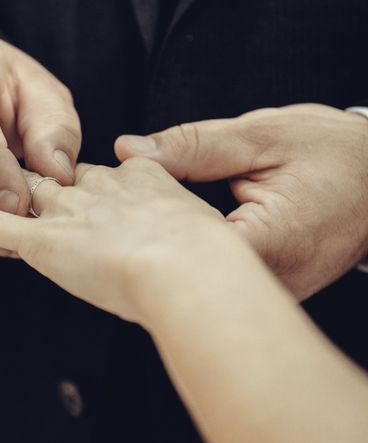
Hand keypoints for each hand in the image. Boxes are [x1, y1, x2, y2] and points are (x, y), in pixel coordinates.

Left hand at [0, 159, 230, 322]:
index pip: (100, 175)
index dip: (85, 182)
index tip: (78, 185)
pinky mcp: (43, 241)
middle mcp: (97, 189)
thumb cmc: (211, 262)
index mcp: (140, 182)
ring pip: (11, 196)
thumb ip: (189, 237)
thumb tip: (194, 255)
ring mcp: (67, 213)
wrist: (193, 270)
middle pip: (52, 177)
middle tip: (4, 175)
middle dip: (30, 177)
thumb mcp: (206, 237)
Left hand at [116, 104, 367, 298]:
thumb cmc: (336, 155)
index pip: (180, 249)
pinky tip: (178, 229)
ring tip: (146, 215)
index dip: (138, 224)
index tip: (117, 202)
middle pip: (180, 271)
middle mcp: (268, 282)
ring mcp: (268, 294)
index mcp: (270, 241)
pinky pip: (213, 278)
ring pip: (193, 280)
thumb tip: (127, 149)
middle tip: (120, 205)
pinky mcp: (265, 292)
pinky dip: (190, 253)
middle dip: (146, 236)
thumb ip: (193, 146)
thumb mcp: (263, 137)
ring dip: (167, 245)